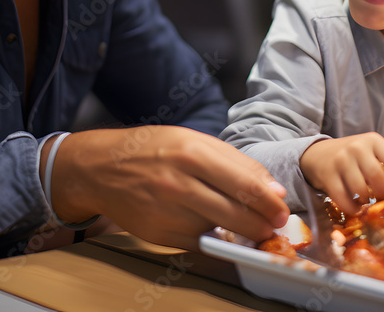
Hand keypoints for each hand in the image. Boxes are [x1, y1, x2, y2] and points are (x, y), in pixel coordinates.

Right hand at [47, 126, 288, 249]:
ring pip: (220, 230)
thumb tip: (271, 189)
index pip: (246, 183)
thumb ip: (233, 162)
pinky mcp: (158, 234)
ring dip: (242, 233)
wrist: (101, 167)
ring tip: (252, 228)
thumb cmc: (151, 149)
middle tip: (274, 225)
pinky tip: (220, 231)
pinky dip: (214, 240)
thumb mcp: (193, 140)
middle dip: (263, 223)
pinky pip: (199, 243)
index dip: (271, 201)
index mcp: (191, 152)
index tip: (282, 209)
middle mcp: (178, 182)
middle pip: (237, 212)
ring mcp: (167, 211)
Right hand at [299, 133, 383, 215]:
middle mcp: (356, 148)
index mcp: (372, 140)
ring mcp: (340, 160)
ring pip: (360, 189)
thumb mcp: (369, 150)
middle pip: (377, 177)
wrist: (317, 153)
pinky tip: (355, 208)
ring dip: (366, 201)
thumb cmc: (350, 155)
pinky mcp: (327, 175)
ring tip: (367, 201)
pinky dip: (351, 208)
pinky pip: (343, 198)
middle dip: (383, 193)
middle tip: (383, 199)